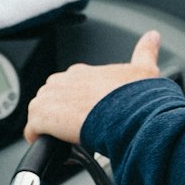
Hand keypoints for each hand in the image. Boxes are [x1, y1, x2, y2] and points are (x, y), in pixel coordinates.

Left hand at [24, 30, 161, 144]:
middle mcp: (64, 81)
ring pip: (40, 113)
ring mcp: (51, 97)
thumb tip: (152, 36)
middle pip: (51, 98)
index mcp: (84, 72)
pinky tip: (53, 148)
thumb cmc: (137, 97)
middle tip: (78, 129)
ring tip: (65, 139)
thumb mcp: (145, 69)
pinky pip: (32, 130)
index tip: (85, 113)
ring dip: (49, 126)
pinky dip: (40, 139)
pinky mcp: (43, 116)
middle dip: (60, 113)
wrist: (130, 115)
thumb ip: (145, 51)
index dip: (75, 101)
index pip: (68, 85)